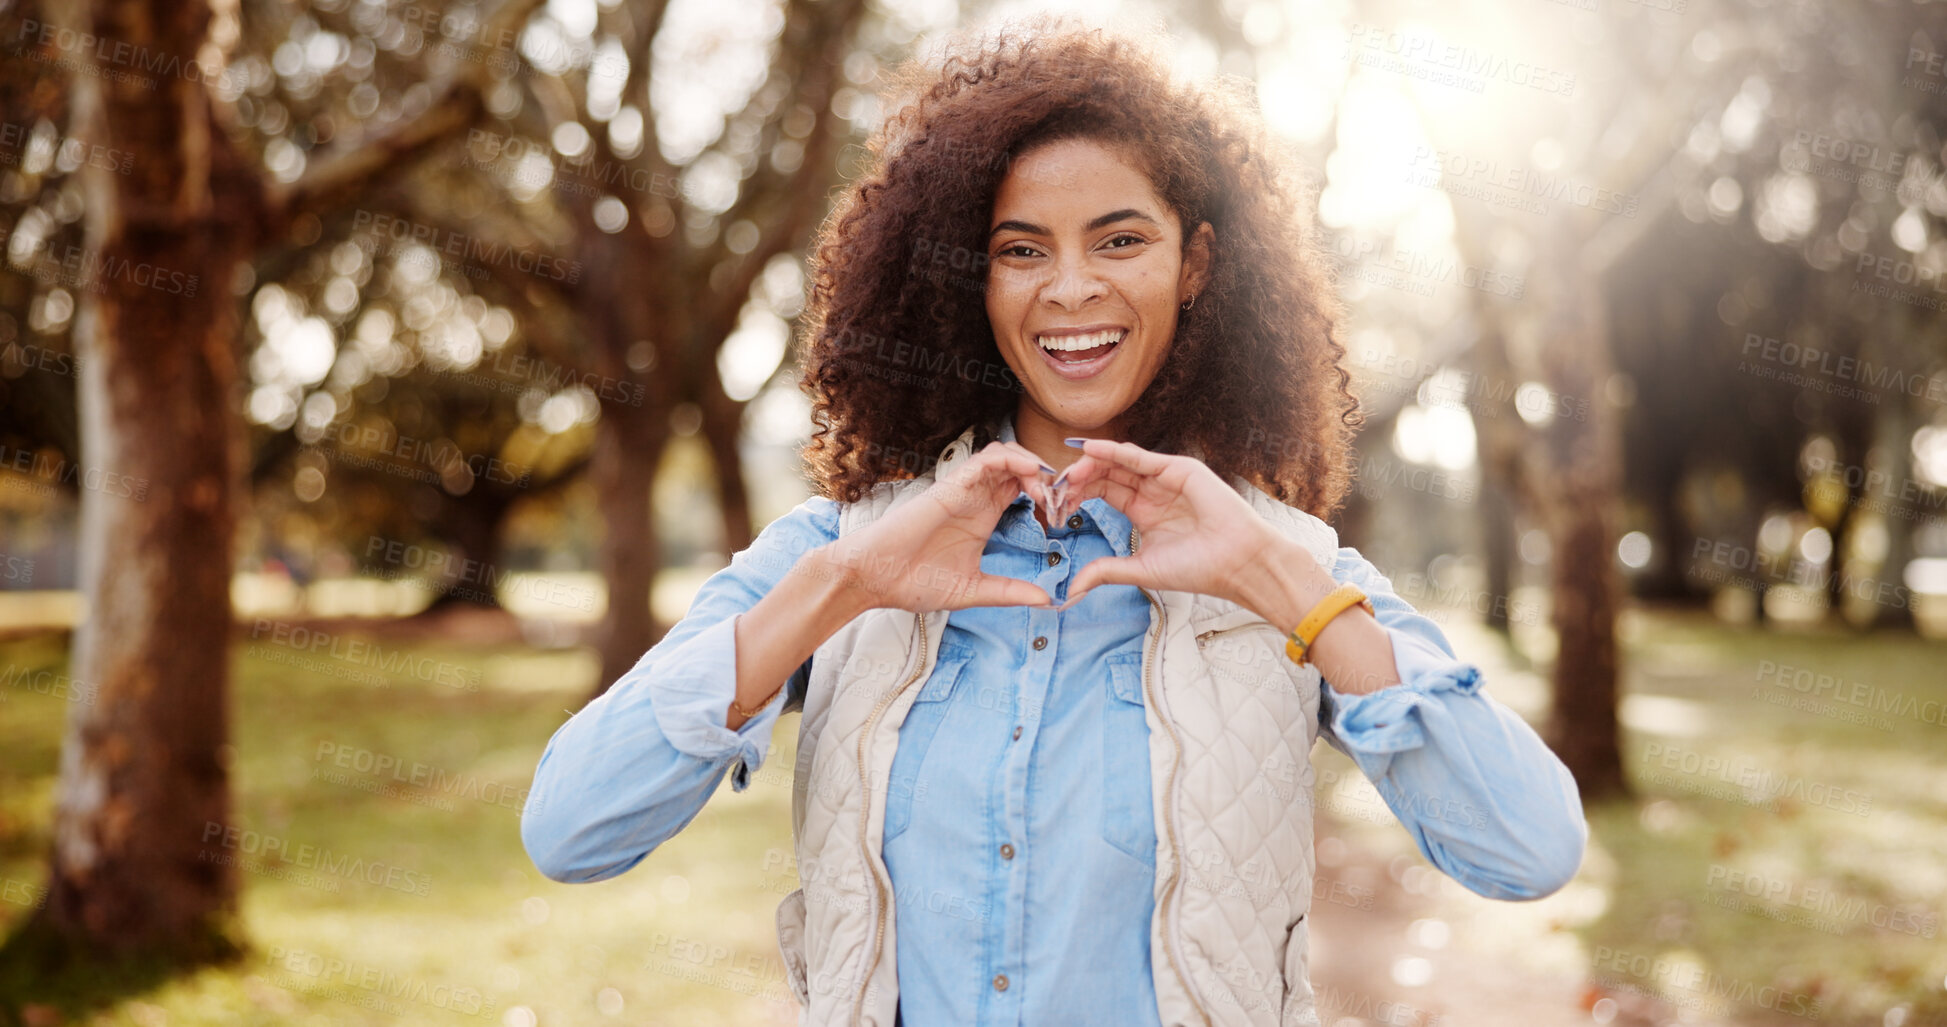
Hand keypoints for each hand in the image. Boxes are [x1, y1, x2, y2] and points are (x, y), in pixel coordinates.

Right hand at [823, 441, 1057, 613]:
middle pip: (1022, 467)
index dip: (1050, 494)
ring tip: (1050, 490)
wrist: (875, 577)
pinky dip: (1014, 459)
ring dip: (1035, 465)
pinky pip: (987, 459)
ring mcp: (965, 488)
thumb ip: (1009, 592)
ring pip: (1008, 455)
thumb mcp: (973, 590)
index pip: (1024, 488)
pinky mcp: (952, 485)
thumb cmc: (913, 581)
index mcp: (984, 516)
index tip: (1065, 515)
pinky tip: (1032, 475)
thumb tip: (1046, 600)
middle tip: (1065, 501)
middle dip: (1050, 477)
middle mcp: (977, 497)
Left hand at [1053, 438, 1329, 610]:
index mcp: (1143, 511)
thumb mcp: (1141, 569)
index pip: (1103, 493)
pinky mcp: (1179, 469)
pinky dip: (1114, 451)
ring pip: (1119, 463)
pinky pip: (1140, 456)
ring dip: (1090, 464)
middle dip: (1078, 478)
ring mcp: (1165, 477)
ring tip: (1066, 472)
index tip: (1053, 504)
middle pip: (1106, 474)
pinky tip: (1090, 449)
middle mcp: (1152, 490)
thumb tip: (1070, 590)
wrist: (1237, 564)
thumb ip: (1106, 571)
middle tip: (1053, 487)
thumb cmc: (1198, 569)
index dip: (1078, 495)